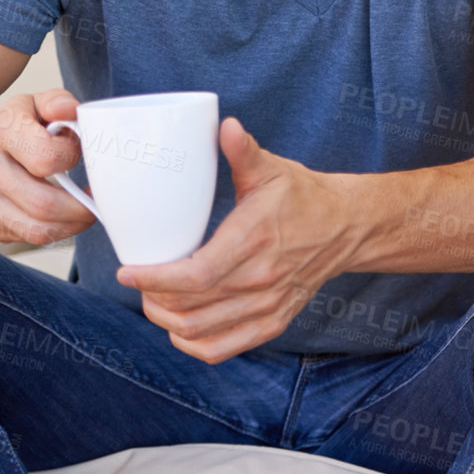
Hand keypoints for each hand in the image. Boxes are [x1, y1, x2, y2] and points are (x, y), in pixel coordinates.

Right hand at [0, 88, 97, 245]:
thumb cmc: (16, 128)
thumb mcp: (36, 104)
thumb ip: (58, 102)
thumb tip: (69, 110)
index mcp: (0, 129)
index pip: (46, 157)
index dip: (71, 158)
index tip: (80, 154)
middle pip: (42, 203)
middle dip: (80, 208)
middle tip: (96, 200)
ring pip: (37, 229)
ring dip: (71, 225)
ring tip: (84, 211)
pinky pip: (28, 237)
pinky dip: (55, 232)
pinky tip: (63, 216)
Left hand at [117, 118, 358, 363]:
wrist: (346, 227)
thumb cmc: (304, 196)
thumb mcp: (273, 169)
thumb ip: (243, 150)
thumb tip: (224, 124)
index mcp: (254, 240)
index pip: (196, 276)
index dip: (154, 279)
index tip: (127, 272)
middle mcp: (261, 280)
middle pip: (190, 308)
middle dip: (151, 298)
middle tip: (137, 281)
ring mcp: (268, 306)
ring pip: (201, 331)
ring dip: (166, 321)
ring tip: (153, 301)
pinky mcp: (273, 322)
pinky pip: (222, 348)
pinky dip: (193, 343)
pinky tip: (179, 328)